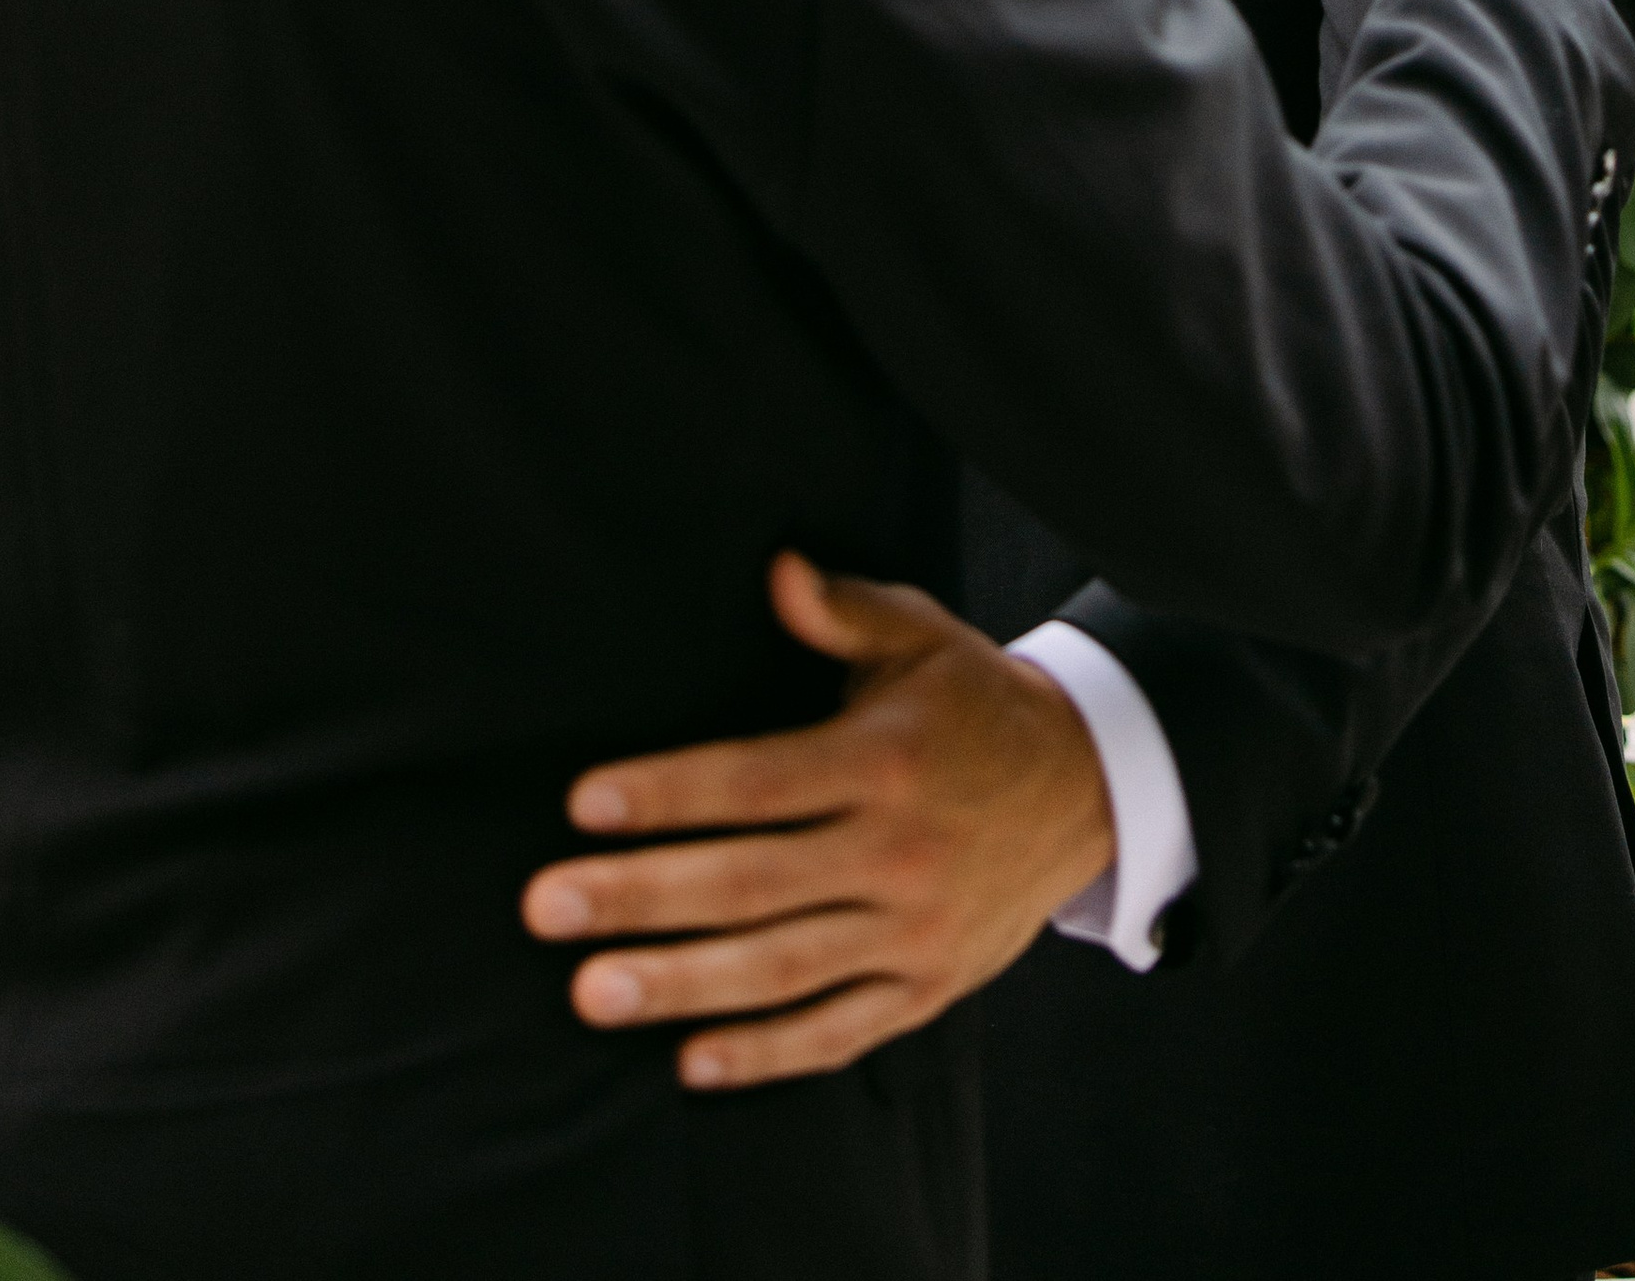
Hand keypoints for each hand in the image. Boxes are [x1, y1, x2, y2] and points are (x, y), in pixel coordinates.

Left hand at [521, 551, 1116, 1089]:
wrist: (1087, 787)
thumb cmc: (974, 701)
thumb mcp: (921, 636)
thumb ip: (842, 610)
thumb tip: (776, 571)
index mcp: (883, 759)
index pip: (756, 782)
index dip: (668, 793)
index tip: (583, 804)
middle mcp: (897, 850)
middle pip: (750, 882)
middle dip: (640, 895)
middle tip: (547, 906)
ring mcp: (913, 930)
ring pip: (782, 967)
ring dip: (682, 983)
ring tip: (591, 992)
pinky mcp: (928, 986)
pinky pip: (839, 1031)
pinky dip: (766, 1052)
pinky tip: (691, 1062)